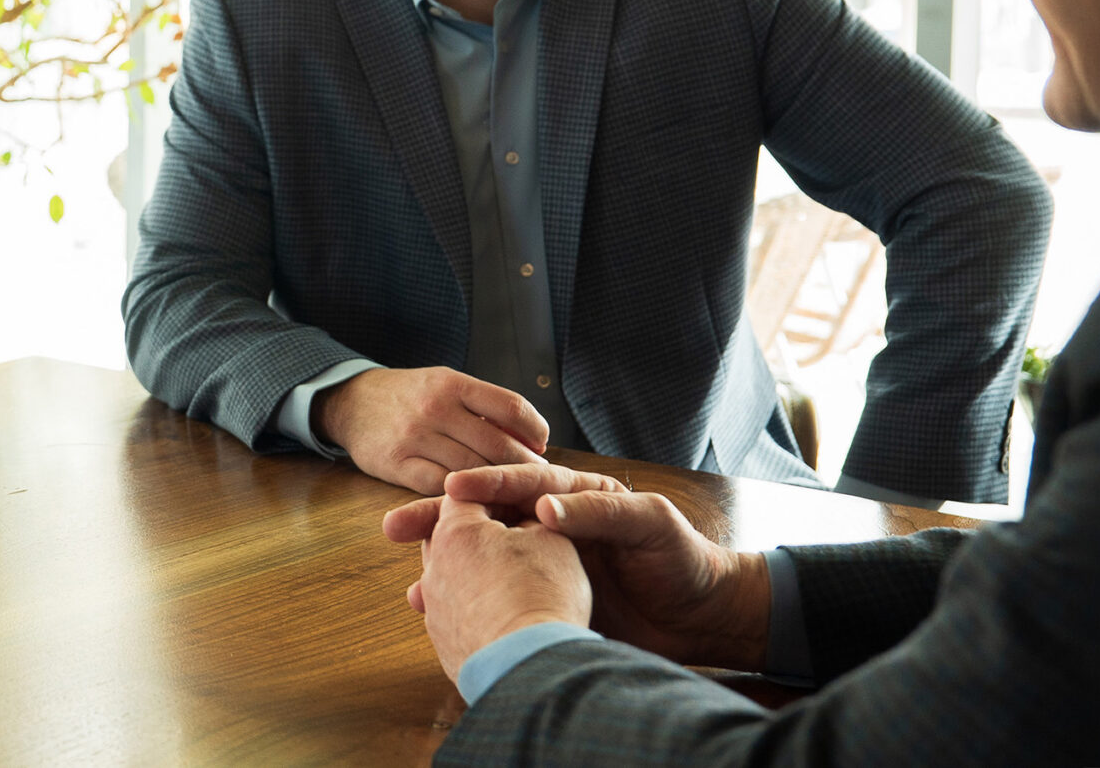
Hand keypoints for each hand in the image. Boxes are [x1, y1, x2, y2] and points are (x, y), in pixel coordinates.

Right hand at [314, 366, 547, 491]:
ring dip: (498, 485)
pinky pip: (440, 486)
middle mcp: (434, 407)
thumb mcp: (444, 384)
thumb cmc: (410, 396)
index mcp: (451, 383)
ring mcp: (414, 437)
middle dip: (525, 466)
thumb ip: (482, 406)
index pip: (511, 407)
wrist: (351, 402)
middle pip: (498, 444)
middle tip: (537, 480)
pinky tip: (474, 498)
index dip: (535, 430)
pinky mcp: (396, 464)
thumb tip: (531, 437)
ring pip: (472, 469)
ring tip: (512, 492)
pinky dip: (462, 495)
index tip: (541, 444)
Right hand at [388, 464, 771, 670]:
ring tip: (409, 578)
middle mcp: (553, 524)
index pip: (522, 481)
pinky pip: (498, 594)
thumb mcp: (649, 524)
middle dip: (439, 521)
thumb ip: (598, 511)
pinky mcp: (547, 598)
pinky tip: (437, 608)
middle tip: (395, 526)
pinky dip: (466, 601)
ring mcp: (547, 563)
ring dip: (443, 565)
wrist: (704, 618)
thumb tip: (543, 504)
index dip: (485, 483)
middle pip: (487, 517)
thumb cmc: (685, 561)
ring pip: (484, 557)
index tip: (449, 488)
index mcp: (577, 495)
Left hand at [394, 489, 592, 684]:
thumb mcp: (552, 540)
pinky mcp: (444, 645)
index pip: (463, 498)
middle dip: (470, 535)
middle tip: (495, 539)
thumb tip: (525, 524)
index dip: (487, 496)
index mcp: (457, 531)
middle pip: (447, 539)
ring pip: (447, 580)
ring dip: (467, 576)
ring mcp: (436, 609)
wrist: (530, 665)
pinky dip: (473, 614)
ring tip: (497, 580)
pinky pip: (454, 619)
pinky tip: (497, 619)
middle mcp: (435, 568)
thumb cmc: (542, 595)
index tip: (501, 503)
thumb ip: (533, 522)